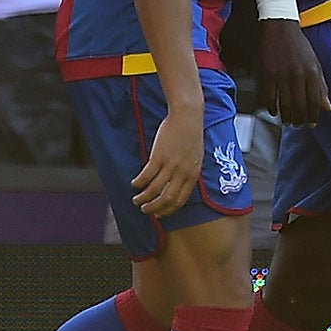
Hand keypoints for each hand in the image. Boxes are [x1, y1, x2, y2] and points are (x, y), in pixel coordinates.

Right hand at [131, 100, 203, 214]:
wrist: (187, 116)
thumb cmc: (191, 135)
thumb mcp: (196, 157)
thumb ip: (189, 172)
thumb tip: (179, 184)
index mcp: (193, 174)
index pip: (180, 200)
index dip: (167, 210)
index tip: (159, 214)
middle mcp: (182, 173)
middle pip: (166, 199)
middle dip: (154, 208)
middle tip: (144, 210)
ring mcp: (171, 165)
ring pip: (154, 190)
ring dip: (143, 198)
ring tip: (136, 199)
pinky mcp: (159, 156)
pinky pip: (146, 176)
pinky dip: (139, 183)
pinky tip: (134, 184)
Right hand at [262, 19, 330, 124]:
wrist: (279, 26)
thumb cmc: (298, 45)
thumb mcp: (314, 63)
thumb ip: (321, 86)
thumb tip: (327, 107)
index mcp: (312, 72)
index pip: (315, 102)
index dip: (313, 116)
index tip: (311, 124)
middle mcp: (298, 75)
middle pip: (299, 106)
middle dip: (299, 119)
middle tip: (297, 124)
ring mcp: (281, 75)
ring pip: (284, 104)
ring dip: (286, 116)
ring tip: (287, 121)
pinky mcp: (266, 74)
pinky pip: (269, 97)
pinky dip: (272, 107)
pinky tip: (274, 110)